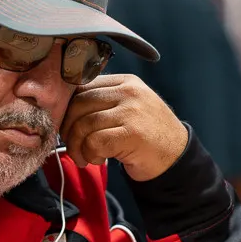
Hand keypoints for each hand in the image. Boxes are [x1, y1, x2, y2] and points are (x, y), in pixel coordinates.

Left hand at [60, 74, 188, 181]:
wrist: (176, 157)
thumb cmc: (147, 136)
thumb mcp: (128, 108)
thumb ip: (103, 103)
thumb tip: (64, 110)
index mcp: (125, 82)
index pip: (82, 87)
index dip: (67, 109)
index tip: (68, 126)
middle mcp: (129, 92)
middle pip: (79, 104)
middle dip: (68, 129)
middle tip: (73, 146)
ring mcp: (132, 111)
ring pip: (84, 125)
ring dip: (78, 147)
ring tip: (86, 157)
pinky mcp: (132, 133)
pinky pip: (94, 142)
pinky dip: (90, 154)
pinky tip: (99, 159)